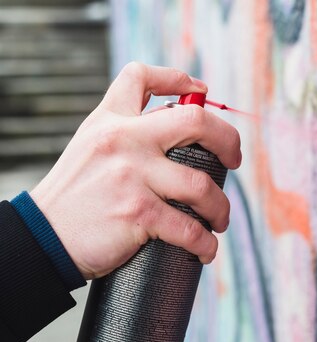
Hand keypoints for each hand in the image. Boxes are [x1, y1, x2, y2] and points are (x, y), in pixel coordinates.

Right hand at [30, 62, 241, 278]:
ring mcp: (131, 175)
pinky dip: (206, 243)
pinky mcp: (137, 212)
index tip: (201, 90)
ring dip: (221, 208)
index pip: (140, 77)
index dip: (177, 77)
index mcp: (110, 121)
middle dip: (228, 141)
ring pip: (201, 185)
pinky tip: (206, 248)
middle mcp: (123, 140)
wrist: (43, 238)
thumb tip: (175, 132)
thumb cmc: (75, 197)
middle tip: (234, 161)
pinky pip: (189, 228)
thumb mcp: (91, 149)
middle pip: (195, 121)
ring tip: (219, 220)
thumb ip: (125, 136)